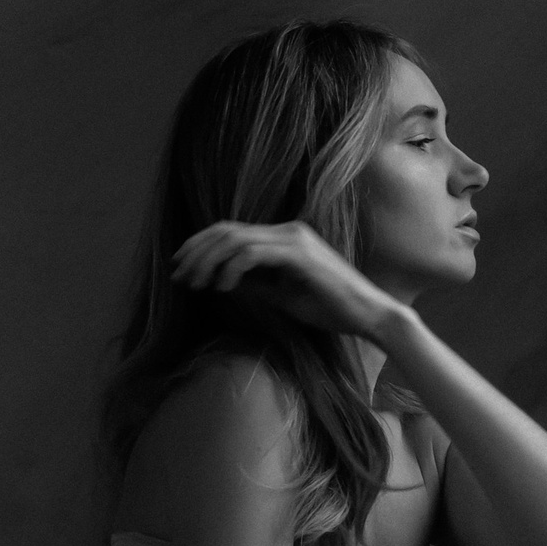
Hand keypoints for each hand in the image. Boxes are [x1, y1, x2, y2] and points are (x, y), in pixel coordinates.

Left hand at [170, 218, 393, 339]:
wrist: (368, 314)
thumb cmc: (329, 308)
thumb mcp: (281, 296)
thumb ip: (254, 284)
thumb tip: (219, 282)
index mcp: (283, 237)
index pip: (231, 231)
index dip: (200, 246)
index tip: (180, 268)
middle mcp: (287, 231)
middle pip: (226, 230)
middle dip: (195, 252)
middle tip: (177, 277)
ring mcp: (294, 239)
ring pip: (234, 240)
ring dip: (207, 262)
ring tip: (194, 284)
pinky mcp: (299, 254)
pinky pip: (251, 254)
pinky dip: (231, 269)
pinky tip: (223, 288)